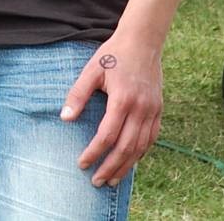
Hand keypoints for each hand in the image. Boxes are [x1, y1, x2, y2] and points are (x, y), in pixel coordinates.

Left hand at [62, 36, 162, 188]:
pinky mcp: (158, 109)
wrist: (142, 41)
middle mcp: (141, 109)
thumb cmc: (113, 55)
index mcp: (122, 99)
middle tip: (96, 181)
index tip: (82, 163)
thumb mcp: (91, 70)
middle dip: (110, 168)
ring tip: (112, 179)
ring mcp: (152, 110)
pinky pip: (152, 138)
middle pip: (126, 148)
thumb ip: (78, 95)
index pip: (107, 136)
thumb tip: (64, 118)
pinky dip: (141, 153)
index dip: (94, 152)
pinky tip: (130, 162)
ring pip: (141, 147)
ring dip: (126, 166)